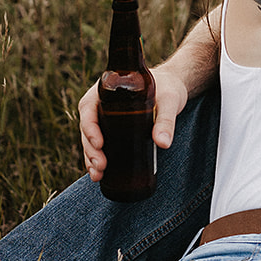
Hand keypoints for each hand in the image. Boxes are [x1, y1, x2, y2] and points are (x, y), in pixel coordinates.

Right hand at [79, 63, 188, 180]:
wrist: (173, 86)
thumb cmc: (169, 87)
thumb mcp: (170, 101)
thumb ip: (167, 120)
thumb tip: (163, 144)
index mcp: (108, 89)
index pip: (88, 107)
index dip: (90, 127)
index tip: (99, 144)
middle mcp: (102, 103)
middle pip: (87, 127)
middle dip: (90, 149)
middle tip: (101, 165)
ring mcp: (106, 117)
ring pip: (90, 138)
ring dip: (90, 157)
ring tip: (97, 175)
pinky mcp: (114, 129)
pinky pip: (99, 144)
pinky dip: (97, 159)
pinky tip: (98, 174)